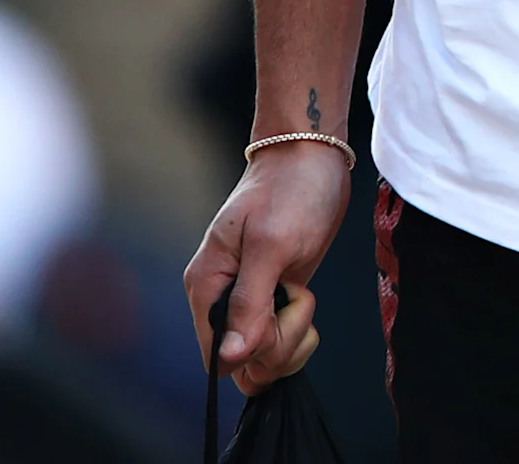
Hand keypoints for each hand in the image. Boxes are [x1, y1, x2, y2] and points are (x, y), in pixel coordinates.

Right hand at [182, 144, 349, 393]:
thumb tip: (229, 357)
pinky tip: (305, 300)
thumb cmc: (290, 189)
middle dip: (280, 342)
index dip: (254, 349)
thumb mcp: (272, 245)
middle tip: (297, 296)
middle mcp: (220, 299)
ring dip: (292, 337)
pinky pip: (278, 341)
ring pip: (262, 357)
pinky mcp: (271, 298)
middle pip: (242, 363)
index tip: (280, 311)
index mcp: (207, 286)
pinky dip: (298, 330)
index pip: (217, 356)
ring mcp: (246, 301)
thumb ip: (250, 302)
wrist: (311, 156)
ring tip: (302, 294)